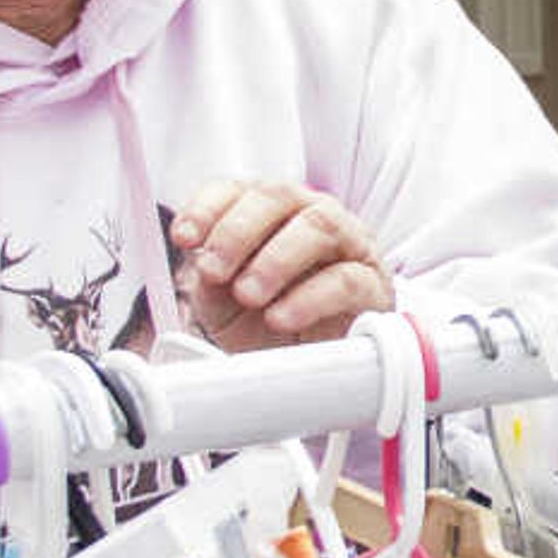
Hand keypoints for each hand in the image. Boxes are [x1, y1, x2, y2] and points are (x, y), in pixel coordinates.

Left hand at [168, 179, 391, 350]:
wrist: (308, 368)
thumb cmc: (265, 323)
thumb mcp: (222, 301)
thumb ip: (211, 276)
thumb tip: (201, 261)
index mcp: (269, 213)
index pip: (239, 188)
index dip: (208, 207)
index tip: (184, 237)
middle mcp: (310, 215)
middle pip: (279, 195)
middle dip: (238, 231)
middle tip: (214, 270)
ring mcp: (348, 245)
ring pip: (320, 224)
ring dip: (276, 259)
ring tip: (248, 294)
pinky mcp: (372, 285)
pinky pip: (347, 279)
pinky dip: (309, 298)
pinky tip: (281, 317)